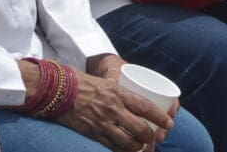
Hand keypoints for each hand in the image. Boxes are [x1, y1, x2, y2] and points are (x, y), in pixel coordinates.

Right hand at [57, 66, 172, 151]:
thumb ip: (120, 92)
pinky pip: (112, 147)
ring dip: (138, 147)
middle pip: (140, 128)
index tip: (168, 122)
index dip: (160, 116)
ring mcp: (102, 123)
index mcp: (117, 92)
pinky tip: (126, 151)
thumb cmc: (82, 83)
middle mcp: (112, 109)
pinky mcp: (93, 134)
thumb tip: (135, 100)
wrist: (58, 91)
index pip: (145, 106)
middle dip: (150, 136)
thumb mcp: (105, 81)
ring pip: (128, 142)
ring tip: (141, 146)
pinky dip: (122, 151)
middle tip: (153, 137)